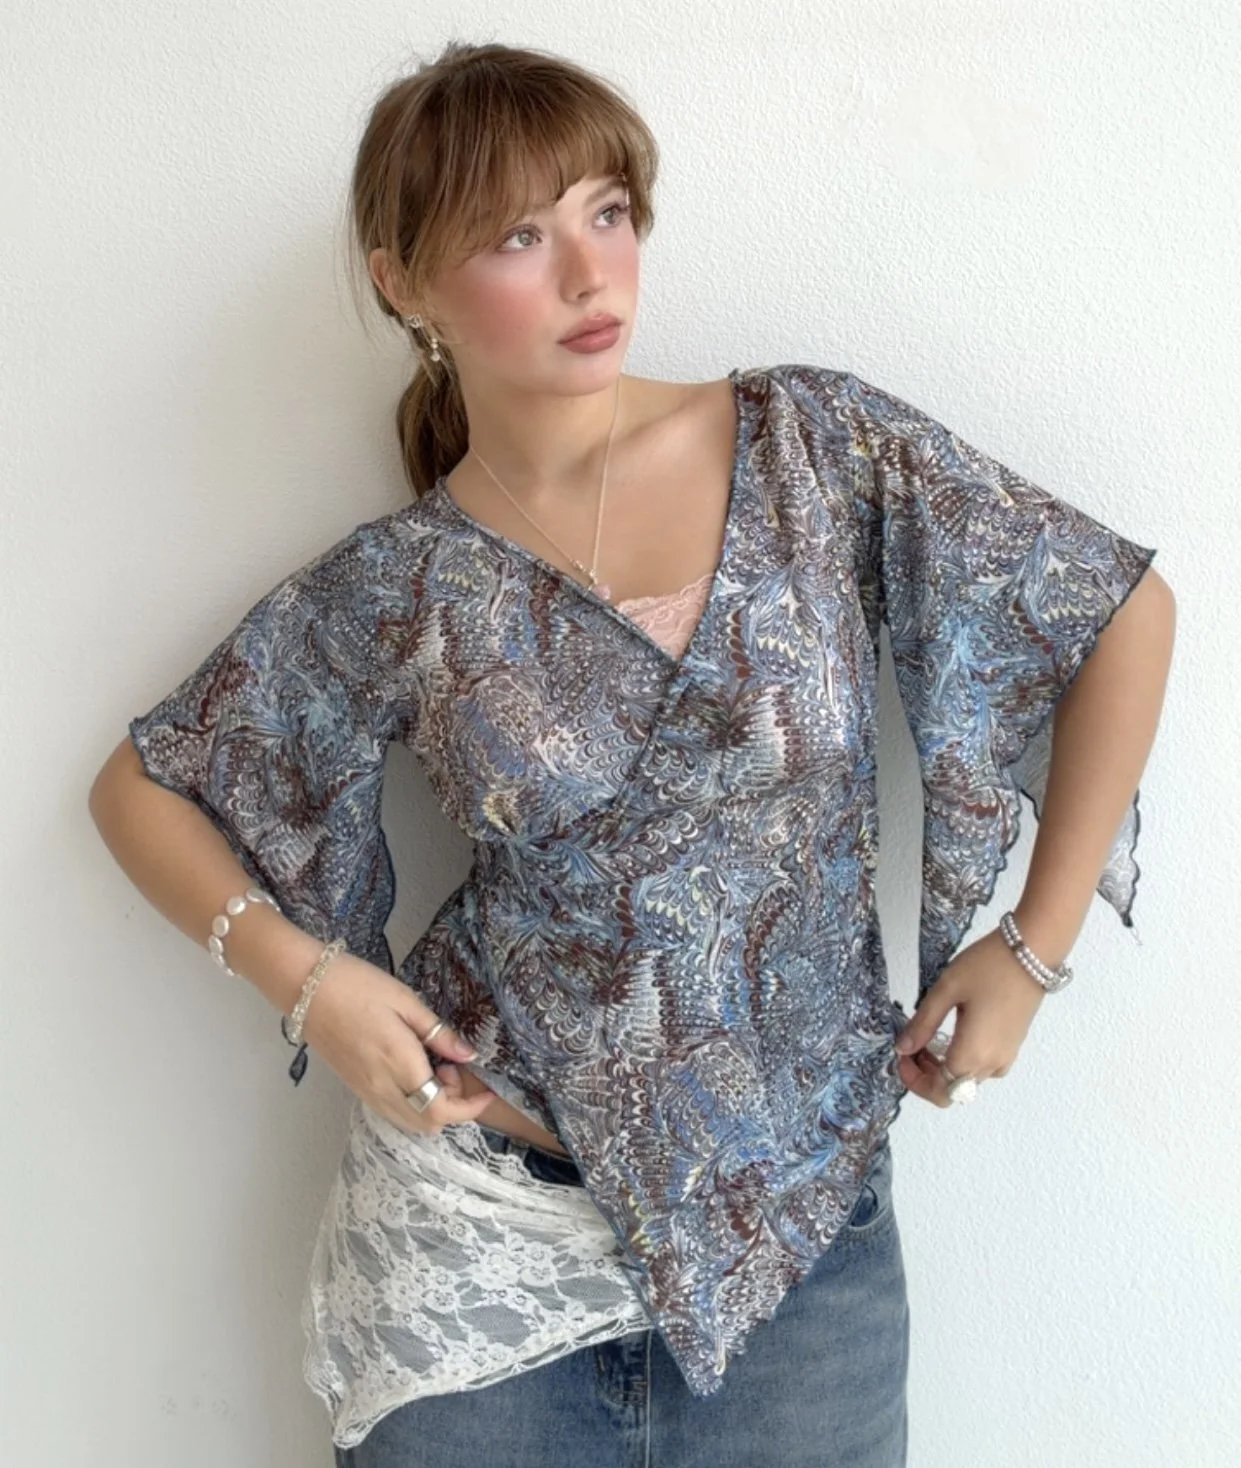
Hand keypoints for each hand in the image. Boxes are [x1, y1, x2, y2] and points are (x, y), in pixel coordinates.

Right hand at [299, 953, 499, 1135]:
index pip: (442, 1110)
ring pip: (408, 1122)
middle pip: (427, 1124)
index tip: (486, 1090)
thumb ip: (438, 1033)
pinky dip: (412, 1103)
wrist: (305, 987)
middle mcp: (381, 1088)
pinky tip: (412, 1070)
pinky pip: (391, 1111)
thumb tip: (469, 1054)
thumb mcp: (406, 1001)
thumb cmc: (358, 986)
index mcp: (398, 1065)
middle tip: (453, 1066)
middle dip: (453, 1105)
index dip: (470, 1108)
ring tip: (434, 1066)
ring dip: (431, 1106)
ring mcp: (365, 1091)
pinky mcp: (354, 1087)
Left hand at [893, 927, 1046, 1108]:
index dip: (914, 1081)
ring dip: (944, 1068)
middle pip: (953, 1090)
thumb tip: (902, 1048)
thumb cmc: (986, 967)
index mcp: (973, 1054)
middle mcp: (992, 1064)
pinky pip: (985, 1067)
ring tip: (929, 1037)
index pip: (939, 1092)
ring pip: (968, 1080)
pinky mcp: (1014, 1045)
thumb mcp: (946, 990)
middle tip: (911, 1045)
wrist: (1032, 952)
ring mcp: (1007, 1056)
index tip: (901, 1056)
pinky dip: (963, 1061)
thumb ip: (922, 1024)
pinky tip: (954, 1035)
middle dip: (925, 1074)